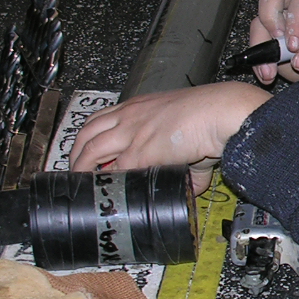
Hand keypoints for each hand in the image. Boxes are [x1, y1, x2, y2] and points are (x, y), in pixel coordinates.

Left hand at [67, 82, 269, 173]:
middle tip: (76, 170)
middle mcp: (129, 116)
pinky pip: (114, 170)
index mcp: (138, 106)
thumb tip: (190, 186)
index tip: (88, 155)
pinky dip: (106, 182)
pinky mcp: (140, 152)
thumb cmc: (212, 116)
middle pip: (87, 133)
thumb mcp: (189, 135)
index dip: (90, 138)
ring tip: (81, 184)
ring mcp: (131, 133)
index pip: (101, 119)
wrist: (222, 111)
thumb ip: (185, 163)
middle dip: (76, 153)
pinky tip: (104, 192)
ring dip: (82, 169)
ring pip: (91, 151)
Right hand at [249, 0, 298, 93]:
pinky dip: (257, 60)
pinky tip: (267, 74)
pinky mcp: (271, 40)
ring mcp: (282, 23)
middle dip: (270, 17)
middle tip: (277, 45)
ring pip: (260, 19)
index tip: (295, 45)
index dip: (296, 17)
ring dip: (260, 45)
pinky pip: (256, 42)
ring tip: (270, 72)